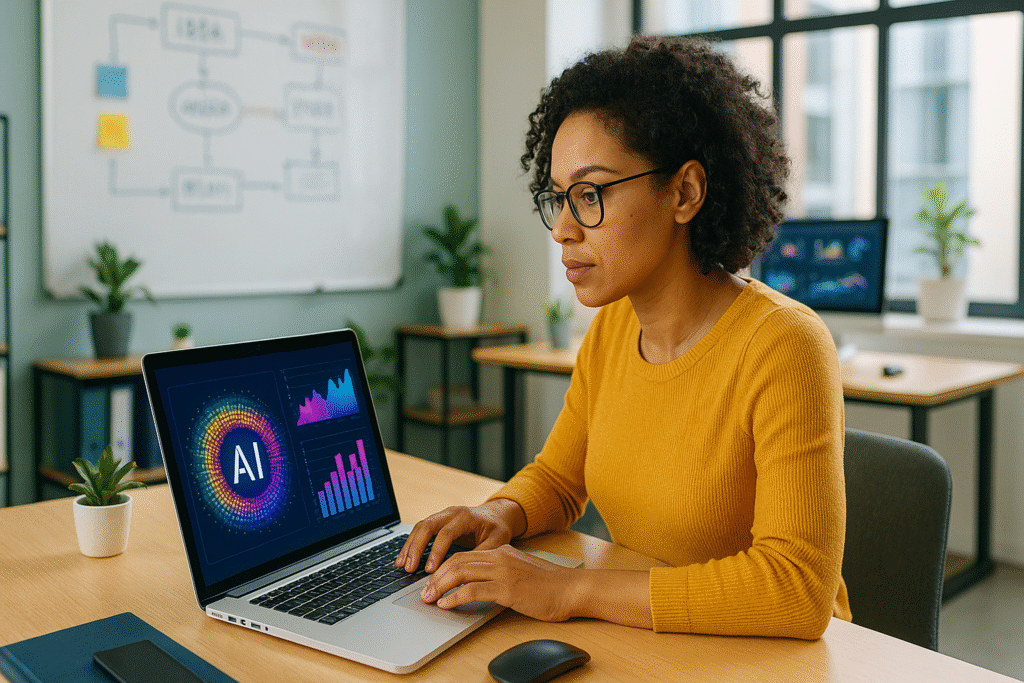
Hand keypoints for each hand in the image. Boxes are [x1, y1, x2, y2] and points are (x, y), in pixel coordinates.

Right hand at [395, 500, 525, 573]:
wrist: (497, 515)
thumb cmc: (498, 529)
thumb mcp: (498, 541)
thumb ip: (482, 555)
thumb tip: (467, 574)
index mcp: (466, 516)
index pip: (446, 533)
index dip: (436, 551)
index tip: (430, 570)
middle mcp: (451, 513)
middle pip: (427, 526)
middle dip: (416, 548)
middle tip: (409, 568)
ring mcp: (442, 515)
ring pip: (420, 527)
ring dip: (409, 546)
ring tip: (401, 565)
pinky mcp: (437, 522)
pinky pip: (420, 530)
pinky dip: (410, 544)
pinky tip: (404, 558)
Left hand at [419, 545, 580, 621]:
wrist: (572, 589)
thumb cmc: (549, 586)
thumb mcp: (520, 572)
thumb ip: (500, 573)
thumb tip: (477, 585)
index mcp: (502, 551)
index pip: (464, 555)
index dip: (444, 567)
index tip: (432, 581)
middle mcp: (500, 557)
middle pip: (457, 561)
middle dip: (436, 576)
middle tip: (424, 591)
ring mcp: (503, 571)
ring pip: (461, 572)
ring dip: (440, 586)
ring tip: (430, 598)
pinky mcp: (508, 588)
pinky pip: (474, 590)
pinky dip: (456, 597)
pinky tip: (447, 604)